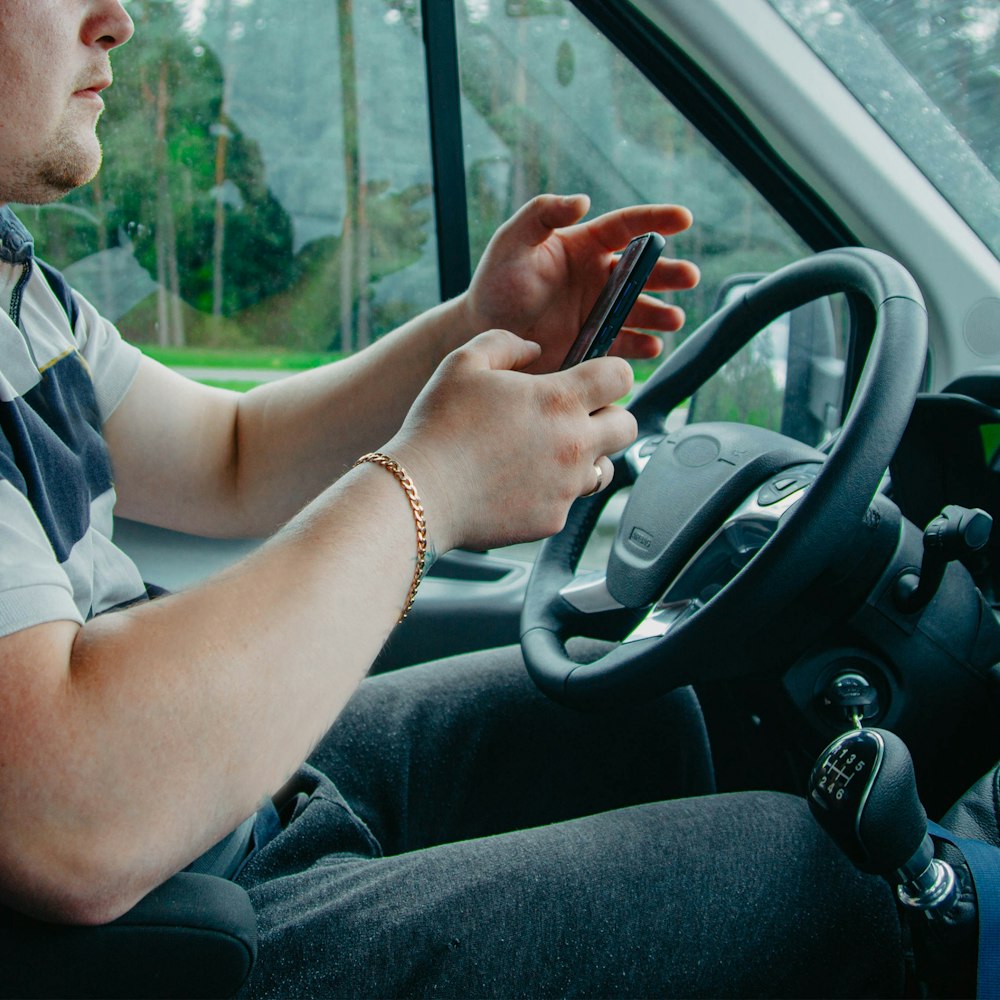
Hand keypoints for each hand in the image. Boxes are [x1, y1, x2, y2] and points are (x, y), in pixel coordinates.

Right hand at [385, 329, 637, 553]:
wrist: (421, 493)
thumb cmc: (439, 425)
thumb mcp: (464, 363)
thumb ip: (505, 344)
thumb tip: (533, 348)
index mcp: (559, 400)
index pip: (622, 376)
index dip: (612, 374)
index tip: (593, 380)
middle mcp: (574, 443)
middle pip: (628, 426)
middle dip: (609, 417)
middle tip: (575, 418)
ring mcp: (567, 486)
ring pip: (605, 469)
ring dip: (587, 458)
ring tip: (548, 454)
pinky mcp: (553, 519)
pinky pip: (569, 502)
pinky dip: (553, 492)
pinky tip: (519, 484)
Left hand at [461, 194, 698, 372]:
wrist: (482, 332)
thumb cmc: (496, 281)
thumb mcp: (512, 240)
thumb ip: (542, 213)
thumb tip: (582, 200)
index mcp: (585, 246)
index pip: (628, 227)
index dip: (657, 220)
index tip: (684, 218)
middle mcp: (599, 278)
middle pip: (644, 272)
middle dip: (670, 274)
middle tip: (689, 278)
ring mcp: (599, 313)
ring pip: (641, 311)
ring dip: (661, 314)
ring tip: (673, 319)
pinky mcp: (594, 344)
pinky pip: (625, 345)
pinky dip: (641, 347)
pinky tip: (651, 346)